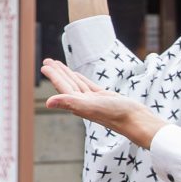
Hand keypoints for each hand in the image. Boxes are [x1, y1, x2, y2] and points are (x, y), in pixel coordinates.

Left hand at [39, 59, 163, 150]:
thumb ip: (69, 102)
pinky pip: (88, 86)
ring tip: (58, 65)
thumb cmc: (115, 114)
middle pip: (67, 84)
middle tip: (47, 61)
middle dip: (57, 73)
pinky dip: (81, 79)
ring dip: (67, 74)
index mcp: (78, 104)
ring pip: (76, 84)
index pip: (62, 86)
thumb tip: (47, 102)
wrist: (135, 120)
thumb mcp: (90, 106)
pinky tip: (76, 75)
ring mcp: (94, 100)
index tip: (44, 66)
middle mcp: (83, 102)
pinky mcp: (104, 97)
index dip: (53, 76)